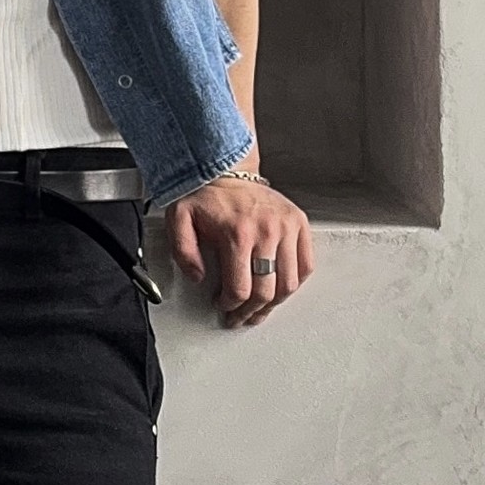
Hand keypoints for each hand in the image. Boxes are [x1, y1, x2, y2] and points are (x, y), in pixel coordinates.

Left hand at [167, 176, 314, 328]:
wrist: (226, 167)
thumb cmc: (205, 195)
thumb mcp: (179, 220)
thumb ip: (182, 251)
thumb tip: (198, 277)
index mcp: (237, 234)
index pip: (240, 289)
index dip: (231, 307)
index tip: (224, 308)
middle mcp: (266, 231)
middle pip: (266, 291)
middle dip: (251, 312)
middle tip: (241, 317)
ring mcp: (286, 227)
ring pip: (288, 284)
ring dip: (274, 303)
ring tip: (260, 308)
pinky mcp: (299, 222)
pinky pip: (305, 265)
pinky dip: (294, 282)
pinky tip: (279, 287)